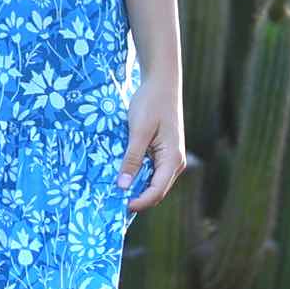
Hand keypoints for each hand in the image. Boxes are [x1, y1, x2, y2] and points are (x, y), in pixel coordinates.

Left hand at [116, 77, 186, 212]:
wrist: (162, 83)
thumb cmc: (151, 103)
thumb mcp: (138, 131)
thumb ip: (132, 159)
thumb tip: (123, 186)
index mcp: (172, 159)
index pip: (157, 191)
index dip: (139, 202)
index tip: (120, 205)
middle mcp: (176, 162)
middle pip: (157, 190)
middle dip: (137, 197)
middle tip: (113, 201)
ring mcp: (172, 157)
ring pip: (154, 182)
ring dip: (137, 187)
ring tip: (116, 189)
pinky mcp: (165, 152)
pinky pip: (153, 171)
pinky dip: (139, 175)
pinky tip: (123, 174)